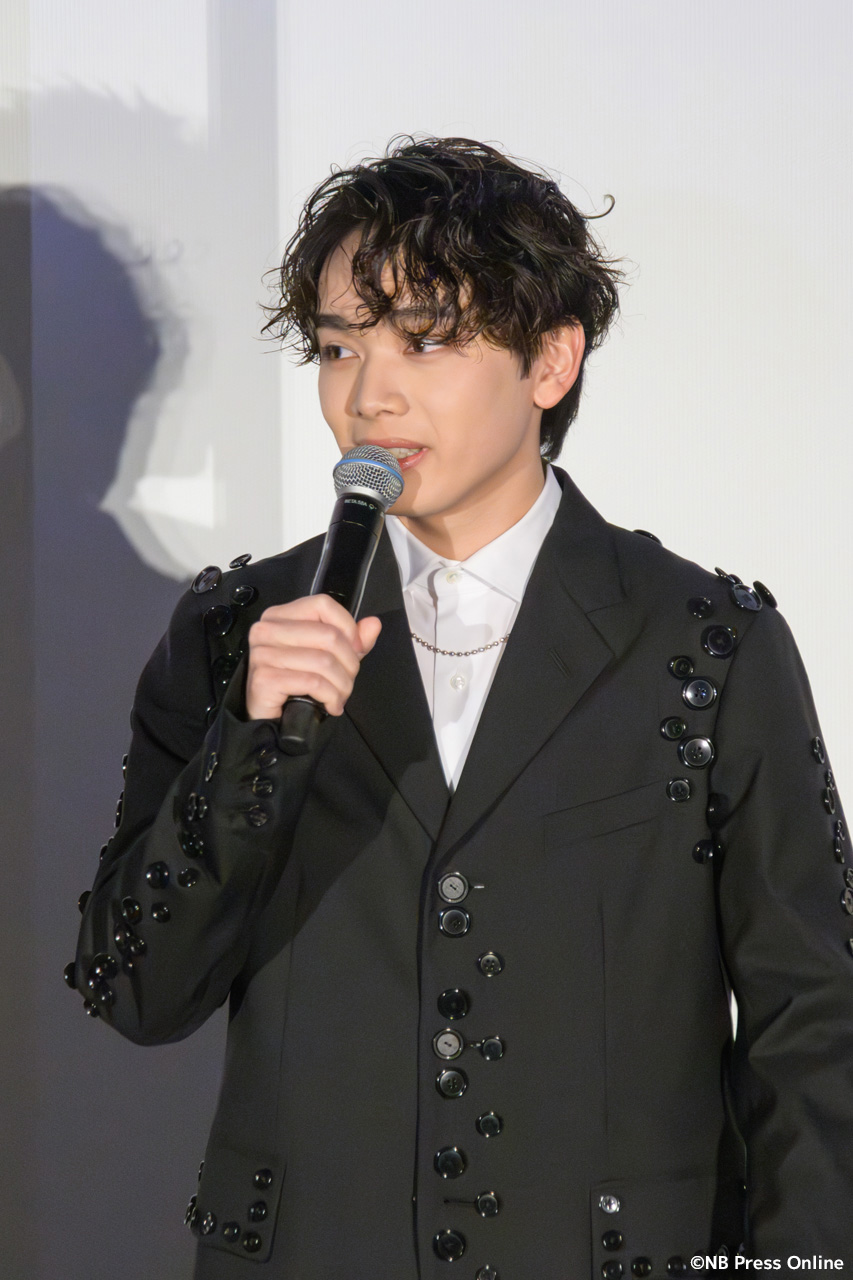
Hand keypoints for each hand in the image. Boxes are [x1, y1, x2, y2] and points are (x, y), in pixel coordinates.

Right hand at [245, 594, 381, 720]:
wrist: (269, 718)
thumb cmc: (295, 684)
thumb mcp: (327, 656)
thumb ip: (351, 639)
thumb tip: (373, 624)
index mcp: (280, 616)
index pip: (323, 604)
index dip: (348, 627)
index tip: (357, 650)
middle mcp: (267, 630)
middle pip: (328, 635)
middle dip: (349, 664)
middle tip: (347, 681)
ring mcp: (263, 653)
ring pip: (324, 661)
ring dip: (342, 685)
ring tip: (340, 696)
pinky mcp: (264, 678)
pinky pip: (312, 682)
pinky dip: (330, 697)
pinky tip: (331, 705)